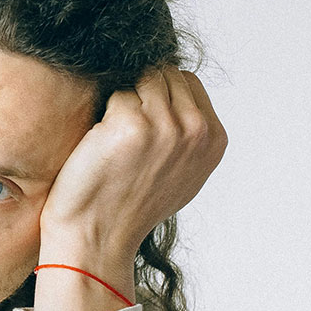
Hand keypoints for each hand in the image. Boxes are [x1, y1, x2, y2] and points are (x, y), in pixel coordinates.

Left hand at [39, 67, 226, 268]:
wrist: (97, 236)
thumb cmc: (130, 207)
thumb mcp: (182, 173)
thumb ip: (190, 135)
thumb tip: (179, 95)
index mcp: (214, 139)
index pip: (188, 81)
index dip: (158, 94)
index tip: (141, 122)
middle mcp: (195, 130)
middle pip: (164, 74)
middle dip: (140, 94)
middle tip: (122, 134)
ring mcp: (165, 125)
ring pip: (139, 80)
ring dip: (121, 102)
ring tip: (114, 140)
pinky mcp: (130, 124)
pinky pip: (115, 95)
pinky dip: (102, 115)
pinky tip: (100, 147)